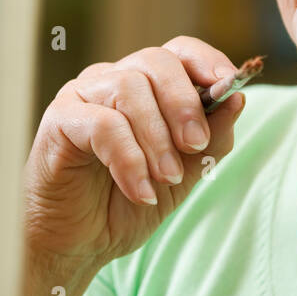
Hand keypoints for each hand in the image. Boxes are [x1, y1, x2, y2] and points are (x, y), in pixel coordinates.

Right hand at [22, 36, 246, 267]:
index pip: (179, 52)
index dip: (208, 62)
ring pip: (129, 88)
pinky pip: (102, 124)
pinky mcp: (59, 119)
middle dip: (184, 102)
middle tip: (196, 144)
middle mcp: (113, 80)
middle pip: (156, 61)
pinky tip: (140, 191)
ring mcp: (83, 95)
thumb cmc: (126, 203)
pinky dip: (129, 159)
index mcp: (147, 87)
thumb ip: (211, 139)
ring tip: (166, 179)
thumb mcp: (183, 175)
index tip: (229, 87)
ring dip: (156, 137)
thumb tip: (237, 98)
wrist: (78, 244)